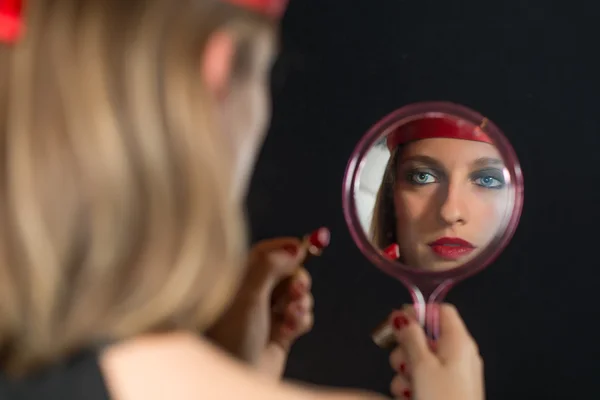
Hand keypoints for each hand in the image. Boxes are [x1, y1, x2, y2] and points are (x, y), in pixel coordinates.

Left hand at [205, 228, 328, 376]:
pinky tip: (291, 329)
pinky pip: (301, 316)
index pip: (265, 252)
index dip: (285, 248)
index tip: (304, 247)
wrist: (237, 380)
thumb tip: (290, 248)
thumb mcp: (249, 295)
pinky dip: (301, 320)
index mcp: (239, 279)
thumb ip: (270, 266)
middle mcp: (253, 294)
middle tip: (298, 288)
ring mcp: (268, 314)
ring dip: (301, 302)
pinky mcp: (281, 332)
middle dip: (298, 279)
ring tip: (292, 313)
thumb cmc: (231, 340)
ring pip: (297, 294)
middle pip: (286, 272)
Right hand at [388, 304, 483, 399]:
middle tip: (402, 362)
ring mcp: (454, 374)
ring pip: (421, 358)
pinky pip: (425, 377)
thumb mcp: (421, 365)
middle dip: (406, 348)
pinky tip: (410, 396)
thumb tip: (403, 316)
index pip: (440, 311)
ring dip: (406, 371)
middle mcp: (460, 355)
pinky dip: (414, 384)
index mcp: (459, 342)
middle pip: (426, 335)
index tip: (399, 322)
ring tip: (408, 386)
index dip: (418, 312)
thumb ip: (410, 337)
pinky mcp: (447, 390)